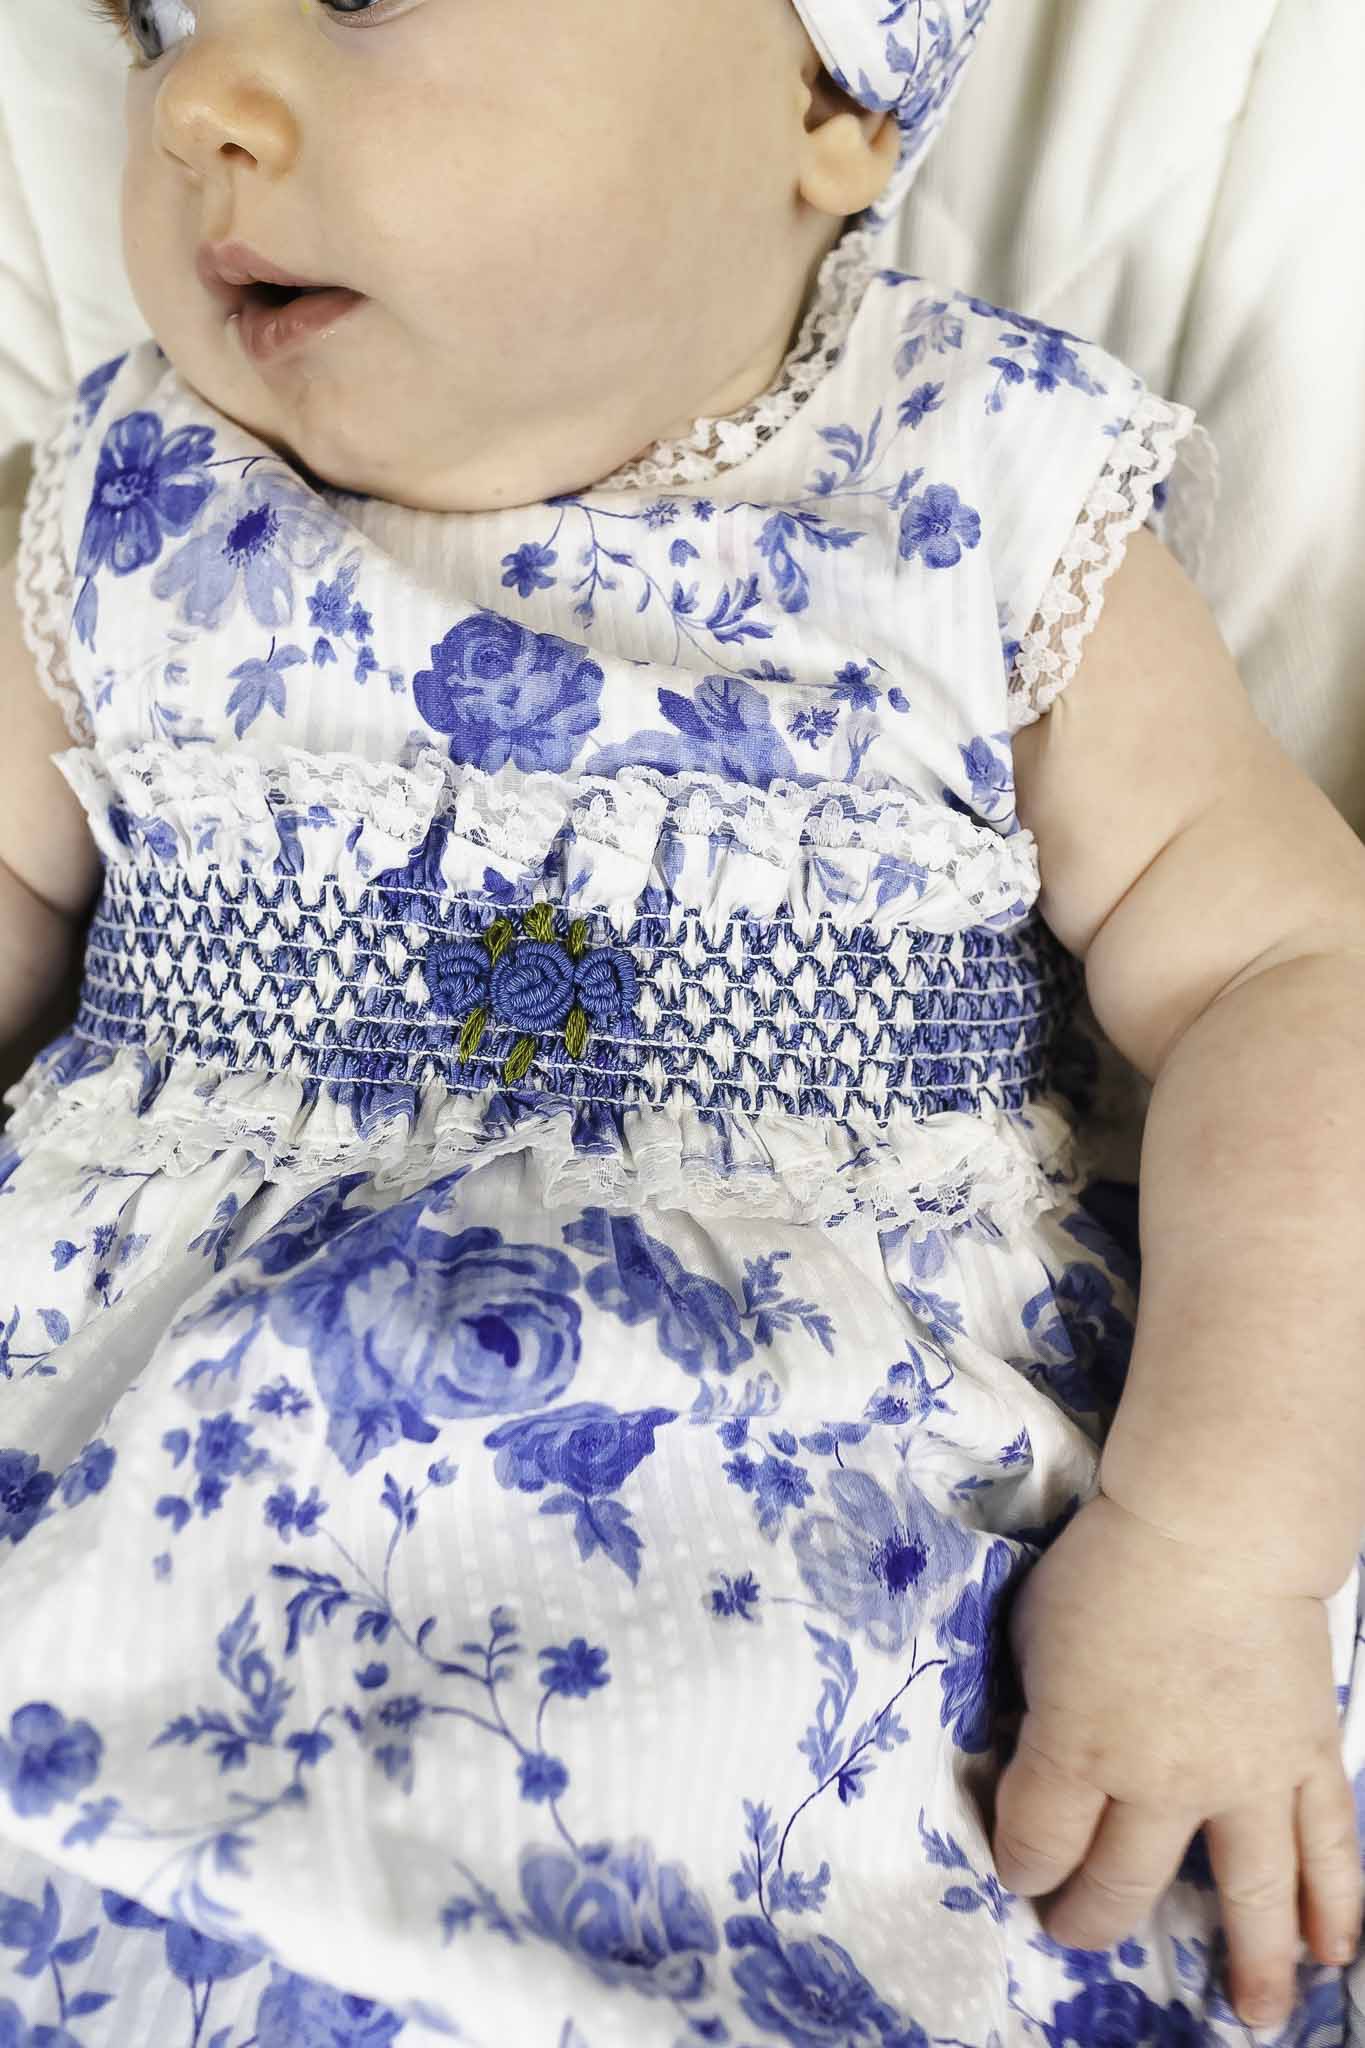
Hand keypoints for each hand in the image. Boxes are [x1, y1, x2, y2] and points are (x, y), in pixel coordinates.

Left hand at [991, 1491, 1361, 2029]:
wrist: (1214, 1524)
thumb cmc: (1108, 1565)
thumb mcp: (1034, 1632)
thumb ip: (1037, 1708)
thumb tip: (1035, 1755)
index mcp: (1079, 1746)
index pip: (1041, 1845)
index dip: (1022, 1866)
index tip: (1020, 1867)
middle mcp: (1161, 1781)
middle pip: (1123, 1883)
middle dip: (1091, 1915)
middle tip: (1076, 1926)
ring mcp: (1242, 1776)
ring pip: (1244, 1893)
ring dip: (1246, 1961)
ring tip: (1251, 2015)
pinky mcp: (1303, 1757)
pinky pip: (1323, 1848)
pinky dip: (1331, 1905)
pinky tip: (1329, 1951)